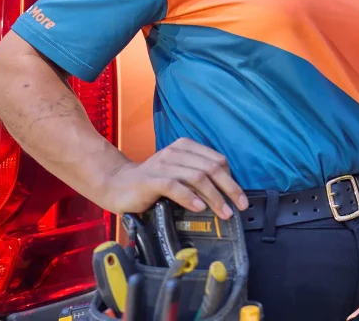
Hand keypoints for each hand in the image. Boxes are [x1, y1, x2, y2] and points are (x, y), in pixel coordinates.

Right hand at [102, 138, 248, 218]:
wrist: (118, 185)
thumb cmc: (153, 182)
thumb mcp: (179, 174)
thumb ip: (198, 177)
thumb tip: (226, 193)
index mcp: (185, 147)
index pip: (217, 160)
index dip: (232, 179)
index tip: (240, 199)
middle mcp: (176, 152)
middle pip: (211, 168)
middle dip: (229, 189)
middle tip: (238, 208)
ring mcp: (163, 164)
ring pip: (197, 177)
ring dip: (214, 197)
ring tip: (223, 213)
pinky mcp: (151, 180)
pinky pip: (175, 186)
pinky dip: (189, 197)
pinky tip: (198, 208)